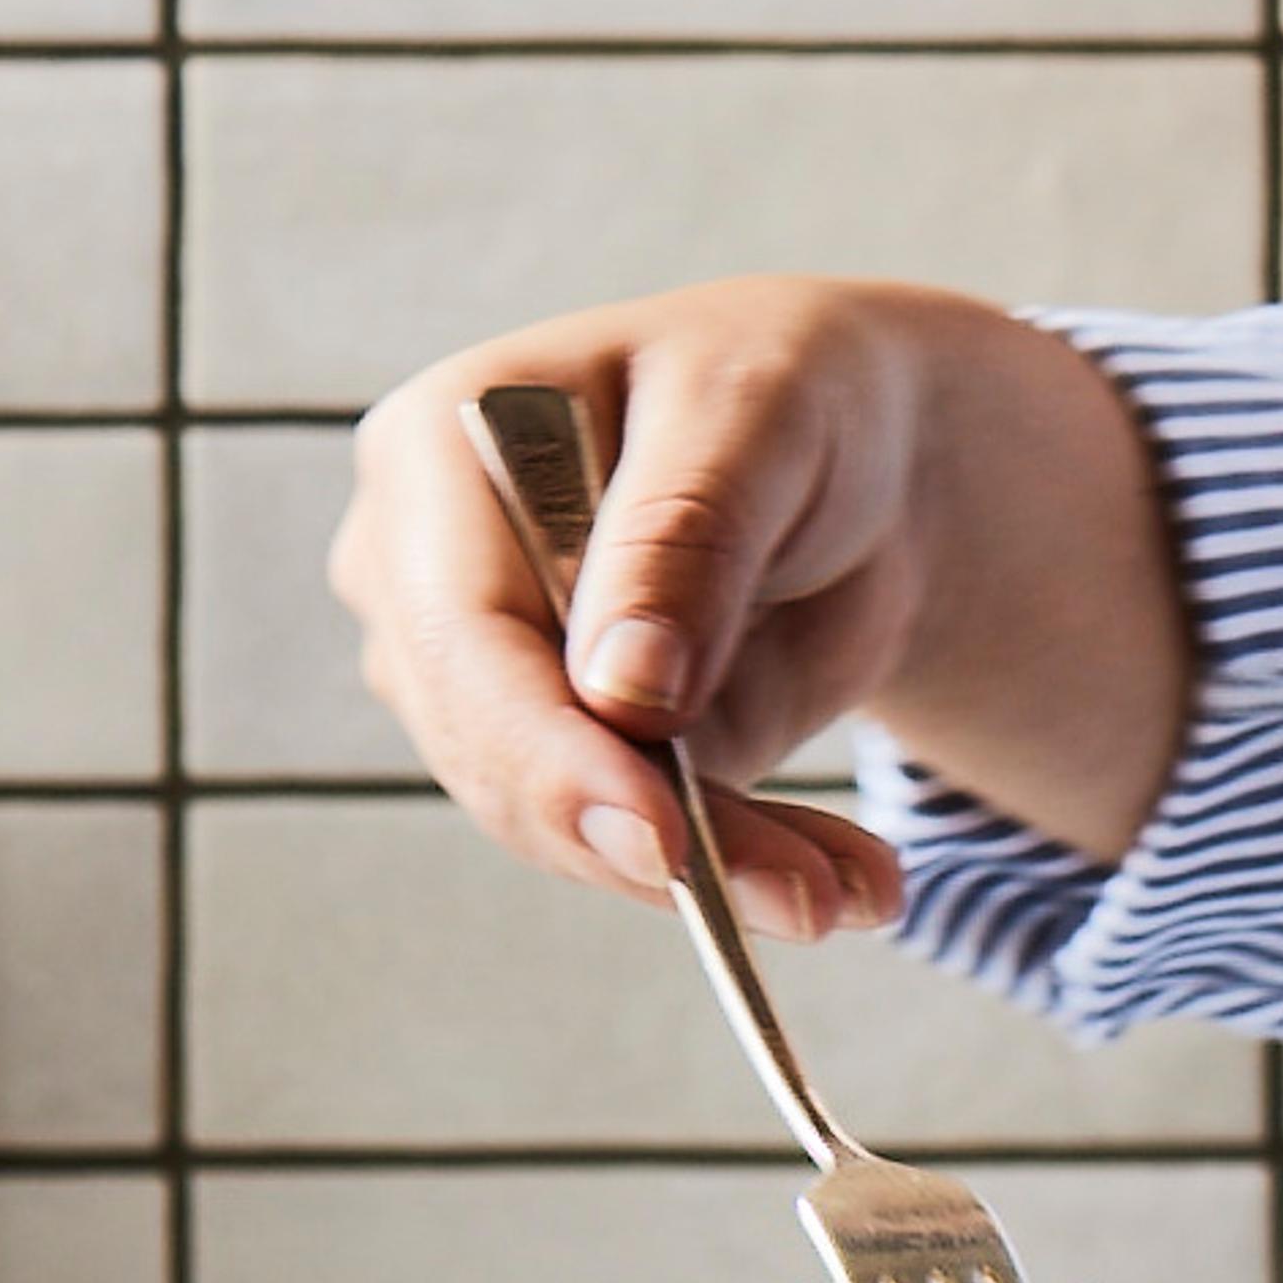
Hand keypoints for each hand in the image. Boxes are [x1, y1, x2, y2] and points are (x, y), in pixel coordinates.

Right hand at [327, 276, 1190, 940]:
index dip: (549, 750)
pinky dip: (737, 871)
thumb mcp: (756, 416)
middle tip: (806, 893)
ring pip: (562, 821)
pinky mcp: (562, 755)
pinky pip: (628, 843)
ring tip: (854, 886)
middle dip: (651, 835)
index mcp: (436, 451)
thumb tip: (621, 693)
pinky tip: (839, 882)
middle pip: (496, 749)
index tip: (661, 838)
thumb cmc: (790, 388)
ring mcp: (482, 678)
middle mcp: (424, 574)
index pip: (458, 631)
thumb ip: (684, 537)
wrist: (859, 455)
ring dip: (714, 871)